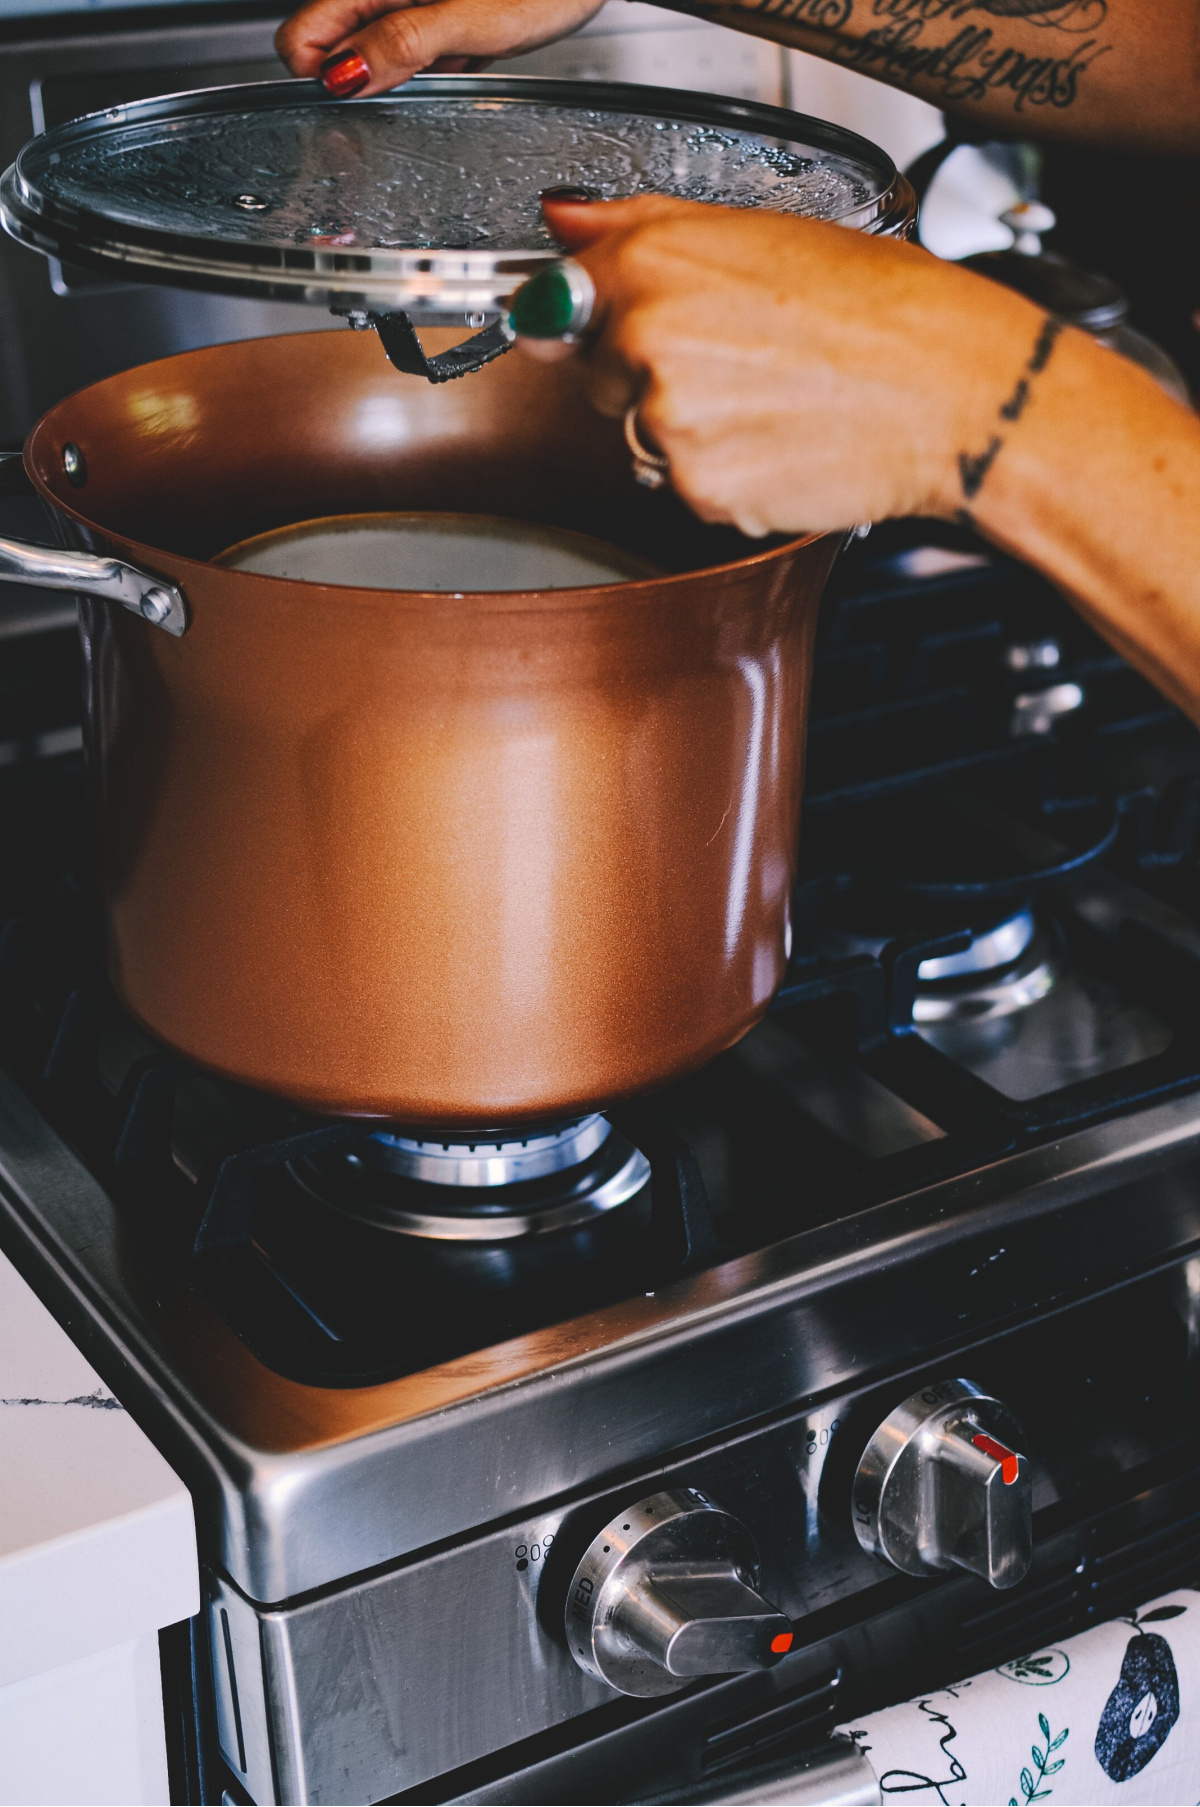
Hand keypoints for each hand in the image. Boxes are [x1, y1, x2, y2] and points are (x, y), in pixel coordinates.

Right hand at [276, 0, 602, 95]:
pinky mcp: (428, 11)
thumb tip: (340, 76)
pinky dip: (427, 64)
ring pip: (370, 50)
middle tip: (424, 70)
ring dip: (400, 71)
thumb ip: (399, 45)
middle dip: (366, 75)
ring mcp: (402, 1)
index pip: (301, 36)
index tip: (365, 90)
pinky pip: (407, 49)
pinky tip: (460, 55)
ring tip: (452, 57)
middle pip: (332, 44)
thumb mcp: (467, 22)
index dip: (324, 74)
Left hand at [520, 196, 1062, 536]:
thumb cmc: (880, 308)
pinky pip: (685, 487)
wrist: (952, 392)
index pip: (556, 300)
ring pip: (642, 434)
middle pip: (599, 374)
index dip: (596, 316)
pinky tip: (780, 442)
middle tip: (742, 358)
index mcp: (652, 260)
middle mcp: (646, 338)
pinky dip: (724, 476)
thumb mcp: (763, 227)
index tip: (627, 324)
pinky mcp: (698, 489)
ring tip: (772, 400)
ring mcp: (668, 420)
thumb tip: (565, 218)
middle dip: (650, 372)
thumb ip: (643, 224)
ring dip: (690, 429)